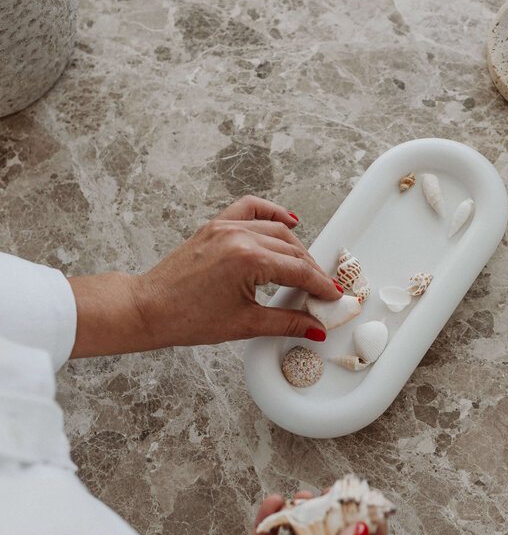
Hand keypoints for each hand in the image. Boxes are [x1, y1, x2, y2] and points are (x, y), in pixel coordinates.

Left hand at [69, 196, 342, 355]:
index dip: (320, 286)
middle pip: (292, 250)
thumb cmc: (186, 317)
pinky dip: (271, 212)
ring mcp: (226, 227)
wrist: (148, 308)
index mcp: (248, 260)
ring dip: (296, 248)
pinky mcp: (215, 225)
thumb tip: (313, 326)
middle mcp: (239, 236)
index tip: (332, 296)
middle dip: (312, 270)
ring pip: (276, 230)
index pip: (299, 271)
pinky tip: (287, 221)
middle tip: (322, 289)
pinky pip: (251, 208)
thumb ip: (285, 322)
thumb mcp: (244, 324)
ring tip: (306, 269)